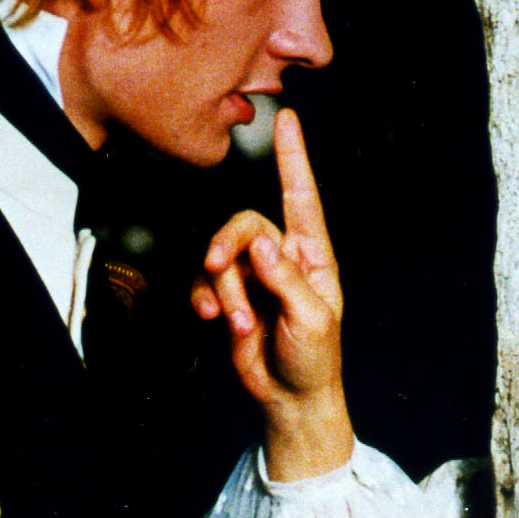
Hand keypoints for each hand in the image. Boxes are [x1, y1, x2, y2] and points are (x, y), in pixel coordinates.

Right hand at [192, 109, 354, 478]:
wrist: (290, 396)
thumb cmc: (314, 358)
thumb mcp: (311, 319)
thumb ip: (286, 279)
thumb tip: (263, 243)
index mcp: (313, 255)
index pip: (302, 197)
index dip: (293, 159)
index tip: (287, 120)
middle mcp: (283, 257)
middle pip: (245, 224)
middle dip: (228, 245)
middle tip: (220, 271)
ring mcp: (253, 275)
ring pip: (221, 255)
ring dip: (223, 290)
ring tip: (238, 323)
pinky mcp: (229, 296)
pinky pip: (205, 280)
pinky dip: (204, 297)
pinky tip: (210, 319)